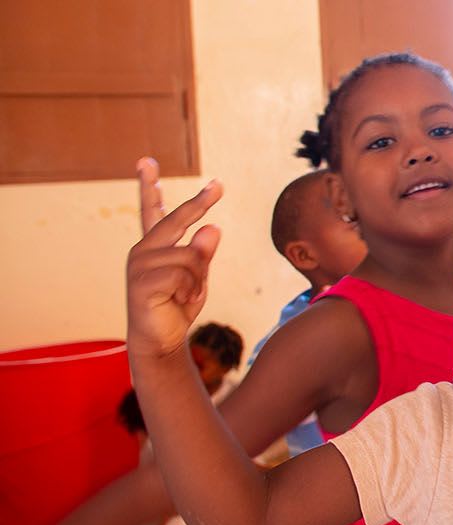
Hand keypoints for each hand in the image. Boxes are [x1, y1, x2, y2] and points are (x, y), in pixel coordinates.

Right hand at [126, 157, 223, 358]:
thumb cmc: (178, 305)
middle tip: (219, 185)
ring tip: (185, 294)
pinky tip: (179, 300)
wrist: (161, 340)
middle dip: (198, 203)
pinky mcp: (141, 282)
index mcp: (154, 246)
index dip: (148, 185)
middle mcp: (143, 250)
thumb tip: (213, 227)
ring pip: (190, 256)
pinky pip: (183, 274)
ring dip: (198, 278)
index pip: (150, 211)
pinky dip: (191, 289)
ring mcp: (139, 265)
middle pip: (175, 219)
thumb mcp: (198, 276)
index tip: (146, 162)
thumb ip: (203, 253)